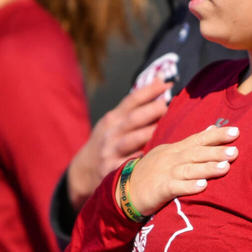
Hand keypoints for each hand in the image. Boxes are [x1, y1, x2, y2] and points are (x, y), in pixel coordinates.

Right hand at [67, 80, 171, 209]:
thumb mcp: (115, 121)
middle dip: (151, 111)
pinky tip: (153, 157)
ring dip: (148, 134)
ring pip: (130, 141)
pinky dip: (140, 160)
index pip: (132, 100)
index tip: (167, 84)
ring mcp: (110, 152)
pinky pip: (127, 164)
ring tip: (165, 129)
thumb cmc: (107, 141)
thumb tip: (161, 80)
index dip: (149, 91)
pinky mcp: (111, 170)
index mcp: (113, 118)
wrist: (83, 170)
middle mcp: (111, 133)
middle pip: (132, 119)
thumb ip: (137, 104)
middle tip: (167, 106)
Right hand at [120, 126, 239, 217]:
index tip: (236, 132)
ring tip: (225, 167)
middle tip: (235, 151)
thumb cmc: (152, 171)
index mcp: (175, 149)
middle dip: (216, 151)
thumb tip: (210, 129)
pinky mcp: (159, 190)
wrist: (126, 190)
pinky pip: (175, 187)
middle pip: (196, 153)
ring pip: (188, 169)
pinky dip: (189, 186)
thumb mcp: (169, 153)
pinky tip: (203, 186)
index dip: (216, 135)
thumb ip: (190, 143)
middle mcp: (171, 159)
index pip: (198, 139)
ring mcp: (165, 173)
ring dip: (207, 168)